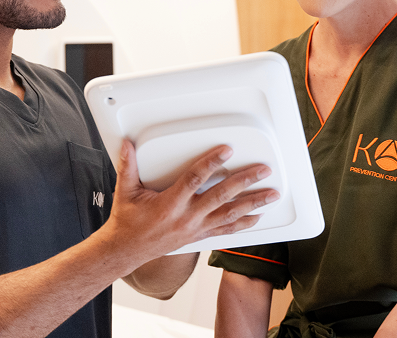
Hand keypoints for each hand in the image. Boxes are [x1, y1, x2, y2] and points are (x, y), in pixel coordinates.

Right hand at [104, 139, 279, 262]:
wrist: (127, 251)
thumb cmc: (128, 222)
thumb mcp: (125, 191)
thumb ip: (128, 166)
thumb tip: (127, 145)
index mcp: (170, 204)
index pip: (195, 179)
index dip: (211, 163)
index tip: (227, 151)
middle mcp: (187, 218)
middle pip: (221, 196)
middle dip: (244, 181)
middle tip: (262, 170)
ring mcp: (195, 229)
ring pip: (230, 215)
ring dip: (252, 204)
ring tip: (271, 195)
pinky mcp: (198, 237)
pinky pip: (226, 231)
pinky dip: (244, 224)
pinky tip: (257, 217)